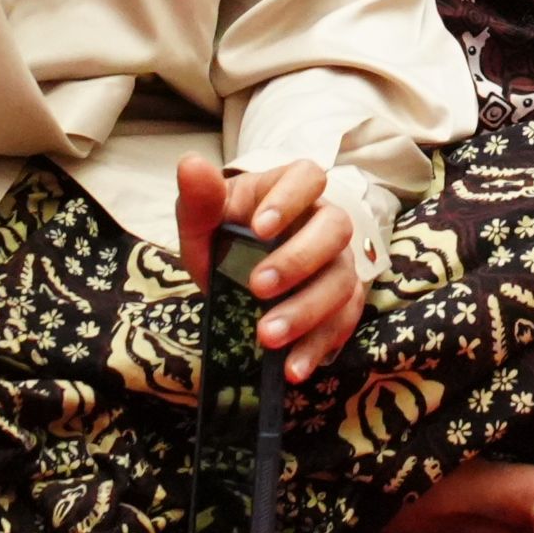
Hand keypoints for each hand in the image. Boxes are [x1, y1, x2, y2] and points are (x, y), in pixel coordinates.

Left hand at [176, 155, 366, 386]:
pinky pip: (344, 322)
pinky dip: (319, 347)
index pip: (307, 177)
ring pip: (342, 280)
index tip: (259, 228)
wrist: (238, 272)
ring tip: (266, 337)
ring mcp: (338, 262)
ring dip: (306, 311)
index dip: (290, 200)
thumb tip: (189, 165)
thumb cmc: (224, 236)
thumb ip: (199, 198)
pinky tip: (292, 367)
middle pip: (335, 229)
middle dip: (298, 261)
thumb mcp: (203, 219)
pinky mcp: (342, 301)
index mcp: (291, 190)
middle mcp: (324, 222)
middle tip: (258, 287)